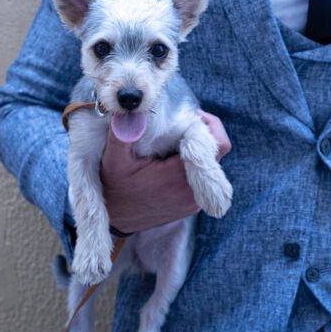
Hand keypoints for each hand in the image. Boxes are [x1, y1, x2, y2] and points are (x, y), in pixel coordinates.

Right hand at [99, 109, 231, 233]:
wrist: (114, 219)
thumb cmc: (114, 188)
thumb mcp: (113, 160)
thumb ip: (123, 134)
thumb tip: (135, 112)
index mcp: (179, 176)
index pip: (217, 145)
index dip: (209, 125)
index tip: (190, 115)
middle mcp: (193, 191)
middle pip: (217, 153)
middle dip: (203, 135)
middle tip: (181, 125)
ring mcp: (194, 200)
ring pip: (211, 165)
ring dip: (198, 150)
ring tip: (174, 143)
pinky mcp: (192, 204)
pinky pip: (204, 179)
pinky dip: (192, 165)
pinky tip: (172, 160)